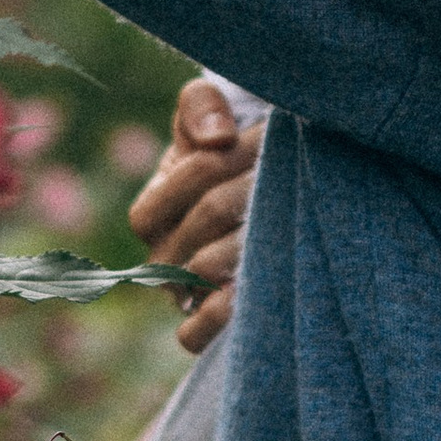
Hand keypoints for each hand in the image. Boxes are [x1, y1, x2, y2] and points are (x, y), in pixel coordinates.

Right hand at [128, 75, 266, 357]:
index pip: (179, 184)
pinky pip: (194, 333)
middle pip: (200, 222)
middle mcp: (161, 255)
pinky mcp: (203, 327)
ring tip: (281, 225)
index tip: (258, 139)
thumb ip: (200, 107)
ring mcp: (182, 294)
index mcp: (153, 207)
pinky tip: (250, 292)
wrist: (267, 200)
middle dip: (243, 195)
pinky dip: (217, 316)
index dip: (217, 163)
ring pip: (200, 275)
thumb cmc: (232, 154)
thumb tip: (216, 139)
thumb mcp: (210, 118)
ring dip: (244, 248)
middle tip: (286, 176)